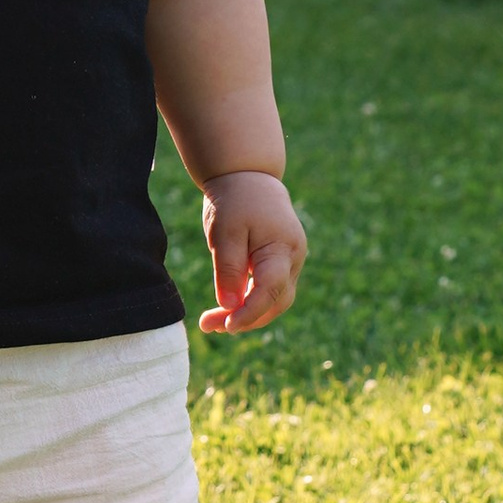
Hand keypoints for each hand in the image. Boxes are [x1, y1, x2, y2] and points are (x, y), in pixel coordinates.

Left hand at [198, 170, 304, 332]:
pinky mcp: (279, 264)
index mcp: (283, 248)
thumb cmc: (236, 200)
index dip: (250, 312)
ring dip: (246, 314)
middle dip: (246, 319)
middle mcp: (293, 259)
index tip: (226, 326)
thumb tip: (229, 305)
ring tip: (212, 322)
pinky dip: (248, 301)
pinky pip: (268, 289)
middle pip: (275, 301)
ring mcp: (289, 262)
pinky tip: (225, 308)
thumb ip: (229, 269)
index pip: (271, 290)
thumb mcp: (225, 232)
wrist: (247, 177)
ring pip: (273, 299)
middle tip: (210, 326)